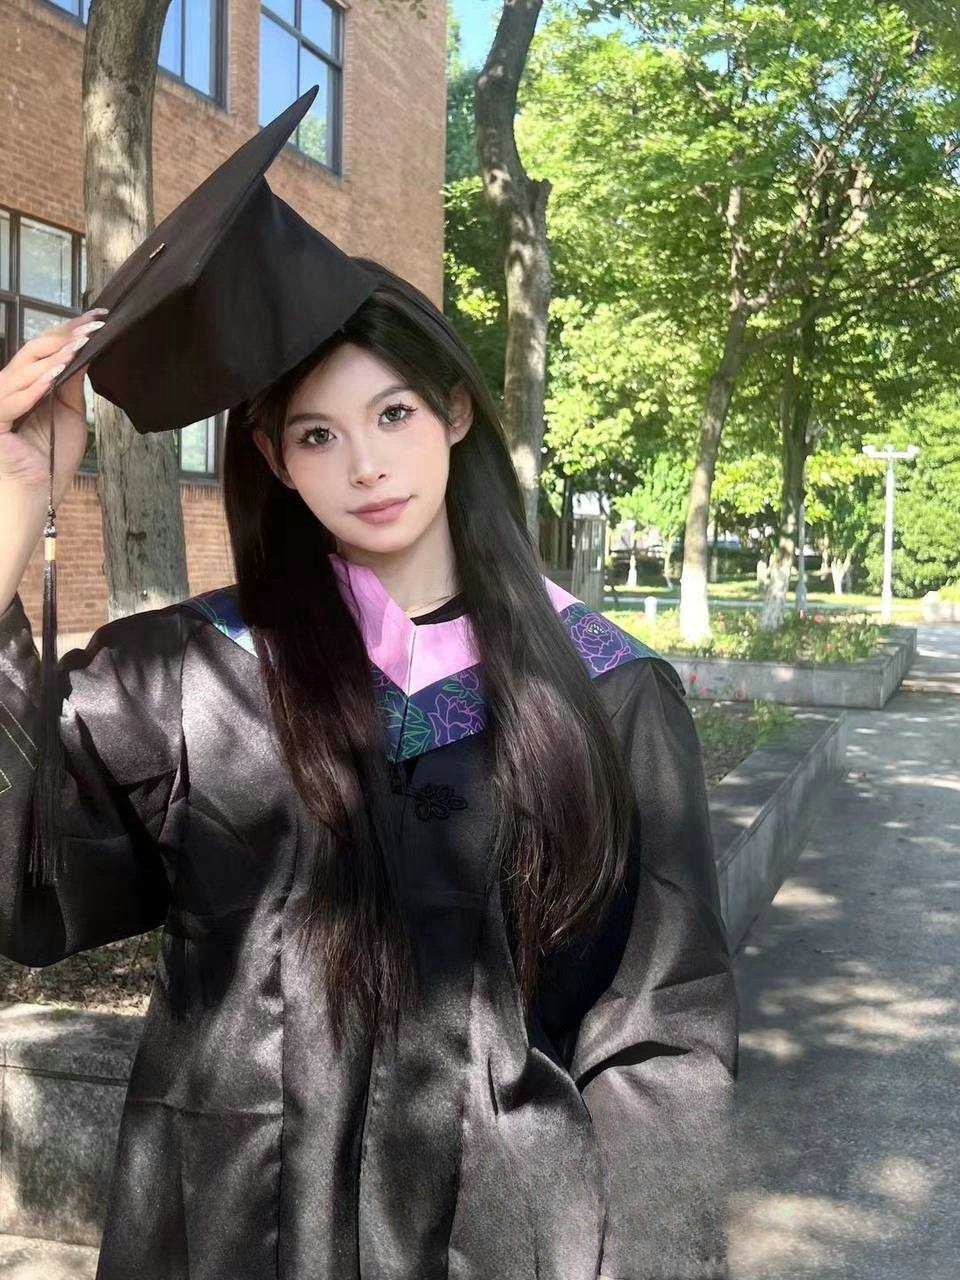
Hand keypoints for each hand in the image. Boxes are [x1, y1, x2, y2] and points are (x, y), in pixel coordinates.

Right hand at [0, 309, 107, 502]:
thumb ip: (71, 383)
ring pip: (24, 370)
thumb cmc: (52, 458)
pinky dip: (35, 385)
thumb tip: (84, 350)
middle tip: (96, 324)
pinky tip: (57, 373)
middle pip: (33, 352)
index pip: (44, 350)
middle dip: (65, 336)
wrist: (39, 494)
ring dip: (55, 355)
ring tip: (82, 343)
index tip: (99, 318)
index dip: (69, 332)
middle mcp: (5, 387)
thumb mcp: (69, 413)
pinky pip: (13, 399)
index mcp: (23, 384)